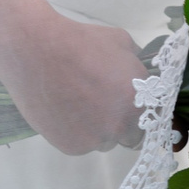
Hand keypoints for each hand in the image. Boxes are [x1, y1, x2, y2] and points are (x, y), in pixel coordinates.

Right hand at [0, 12, 148, 154]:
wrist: (38, 51)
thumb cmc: (81, 42)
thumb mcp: (122, 42)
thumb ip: (136, 63)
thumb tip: (137, 70)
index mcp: (138, 100)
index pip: (150, 120)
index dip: (138, 113)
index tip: (126, 105)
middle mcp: (121, 125)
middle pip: (129, 136)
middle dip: (120, 123)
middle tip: (102, 105)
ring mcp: (96, 138)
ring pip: (103, 141)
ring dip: (97, 129)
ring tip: (78, 105)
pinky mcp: (71, 146)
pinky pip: (80, 145)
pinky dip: (74, 132)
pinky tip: (63, 110)